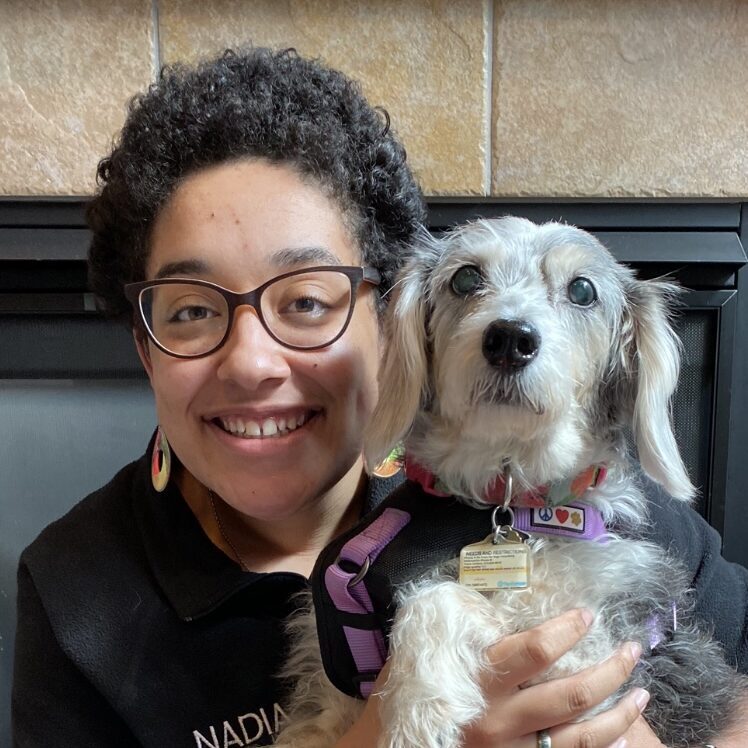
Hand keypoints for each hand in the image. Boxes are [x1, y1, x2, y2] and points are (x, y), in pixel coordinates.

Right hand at [337, 608, 646, 747]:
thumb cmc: (405, 697)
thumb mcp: (422, 656)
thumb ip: (457, 631)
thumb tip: (486, 594)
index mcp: (477, 680)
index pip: (534, 651)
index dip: (567, 630)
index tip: (588, 615)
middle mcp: (499, 720)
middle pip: (570, 694)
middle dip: (611, 670)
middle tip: (633, 649)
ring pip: (582, 737)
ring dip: (620, 714)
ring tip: (643, 692)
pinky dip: (602, 746)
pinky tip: (622, 734)